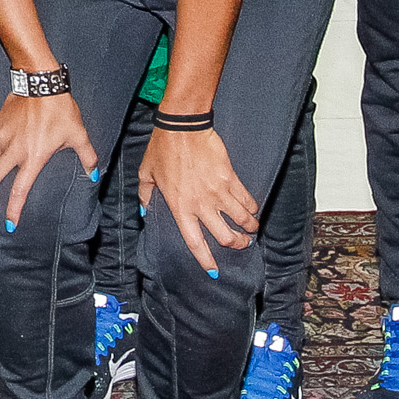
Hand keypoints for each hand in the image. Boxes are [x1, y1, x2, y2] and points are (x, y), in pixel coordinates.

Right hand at [0, 88, 95, 225]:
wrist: (40, 83)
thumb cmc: (60, 109)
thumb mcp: (77, 134)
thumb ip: (87, 157)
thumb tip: (94, 174)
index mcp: (33, 157)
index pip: (19, 191)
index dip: (13, 209)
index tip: (9, 223)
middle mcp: (13, 151)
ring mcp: (2, 137)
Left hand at [138, 123, 259, 276]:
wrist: (183, 127)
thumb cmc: (162, 149)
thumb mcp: (146, 174)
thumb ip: (146, 196)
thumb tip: (146, 212)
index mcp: (180, 207)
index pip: (195, 242)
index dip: (206, 259)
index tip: (214, 271)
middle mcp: (201, 204)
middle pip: (225, 236)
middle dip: (237, 244)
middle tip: (241, 244)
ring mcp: (218, 192)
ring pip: (242, 220)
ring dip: (249, 228)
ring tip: (251, 229)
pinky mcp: (230, 179)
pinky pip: (246, 199)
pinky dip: (251, 208)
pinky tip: (252, 210)